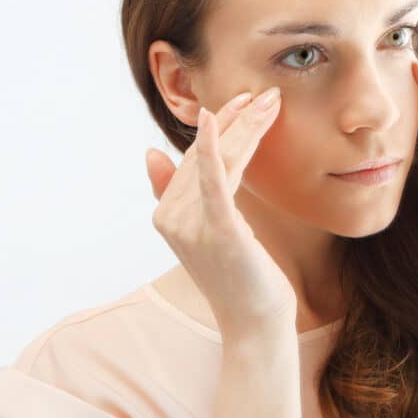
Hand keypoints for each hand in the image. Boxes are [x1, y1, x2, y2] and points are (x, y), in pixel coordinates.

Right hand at [145, 86, 297, 339]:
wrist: (255, 324)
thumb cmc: (240, 279)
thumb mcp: (209, 234)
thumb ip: (178, 195)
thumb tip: (151, 153)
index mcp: (167, 215)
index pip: (195, 160)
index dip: (219, 127)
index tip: (245, 101)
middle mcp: (172, 218)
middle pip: (207, 156)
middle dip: (237, 120)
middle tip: (265, 93)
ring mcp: (191, 226)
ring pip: (218, 161)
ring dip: (243, 126)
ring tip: (267, 101)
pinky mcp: (217, 231)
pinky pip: (212, 181)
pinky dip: (209, 148)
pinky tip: (214, 118)